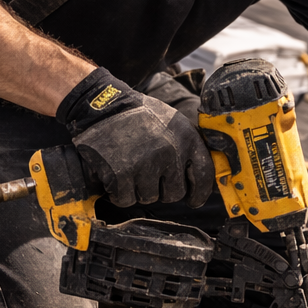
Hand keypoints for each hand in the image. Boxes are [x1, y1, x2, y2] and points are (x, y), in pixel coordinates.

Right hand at [60, 70, 214, 207]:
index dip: (200, 193)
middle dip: (161, 190)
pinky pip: (126, 199)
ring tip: (130, 167)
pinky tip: (116, 173)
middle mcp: (170, 151)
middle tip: (147, 173)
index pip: (204, 174)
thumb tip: (197, 177)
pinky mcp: (121, 174)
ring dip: (138, 189)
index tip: (193, 200)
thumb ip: (187, 147)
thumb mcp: (173, 123)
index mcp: (187, 137)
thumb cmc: (139, 116)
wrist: (103, 106)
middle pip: (174, 194)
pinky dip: (119, 192)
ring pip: (149, 198)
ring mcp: (145, 163)